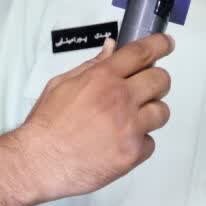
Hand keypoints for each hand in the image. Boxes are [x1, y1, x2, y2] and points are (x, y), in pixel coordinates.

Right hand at [0, 34, 174, 205]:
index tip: (166, 44)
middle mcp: (120, 99)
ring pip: (162, 112)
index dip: (159, 44)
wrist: (39, 161)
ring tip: (130, 120)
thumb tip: (111, 49)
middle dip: (156, 81)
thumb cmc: (47, 123)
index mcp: (103, 78)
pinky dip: (139, 142)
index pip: (141, 52)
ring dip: (150, 113)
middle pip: (161, 80)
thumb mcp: (63, 83)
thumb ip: (92, 66)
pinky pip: (150, 142)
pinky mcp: (132, 153)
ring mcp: (129, 127)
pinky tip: (120, 143)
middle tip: (145, 88)